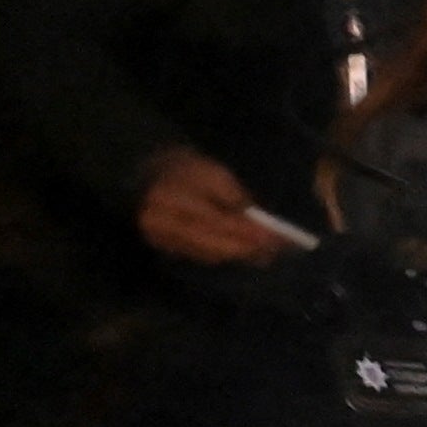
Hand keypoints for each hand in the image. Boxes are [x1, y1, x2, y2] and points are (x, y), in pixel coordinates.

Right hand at [135, 149, 290, 269]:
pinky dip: (224, 254)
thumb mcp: (214, 172)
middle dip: (247, 248)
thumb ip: (234, 197)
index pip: (216, 221)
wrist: (149, 176)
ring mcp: (161, 240)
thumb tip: (258, 223)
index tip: (276, 237)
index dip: (247, 232)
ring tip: (266, 253)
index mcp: (172, 198)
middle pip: (212, 244)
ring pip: (208, 254)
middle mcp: (162, 224)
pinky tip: (244, 252)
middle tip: (276, 249)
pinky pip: (200, 256)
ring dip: (238, 255)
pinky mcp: (164, 248)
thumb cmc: (186, 170)